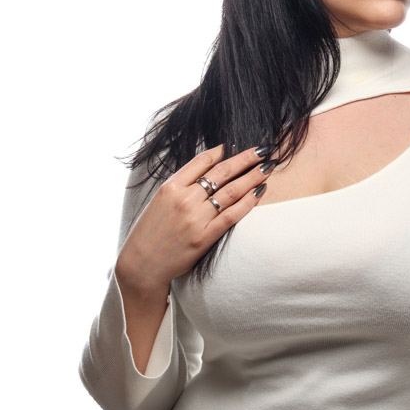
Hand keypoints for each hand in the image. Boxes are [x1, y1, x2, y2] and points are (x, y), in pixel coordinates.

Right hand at [115, 143, 275, 297]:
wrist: (141, 265)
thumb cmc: (150, 232)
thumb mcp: (160, 200)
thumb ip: (182, 183)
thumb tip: (209, 165)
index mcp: (171, 187)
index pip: (203, 160)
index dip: (223, 150)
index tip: (236, 144)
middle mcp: (184, 199)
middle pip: (222, 172)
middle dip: (246, 158)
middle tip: (263, 149)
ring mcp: (196, 218)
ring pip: (232, 190)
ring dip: (253, 176)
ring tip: (268, 166)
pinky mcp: (205, 237)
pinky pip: (233, 214)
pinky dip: (249, 201)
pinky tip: (260, 190)